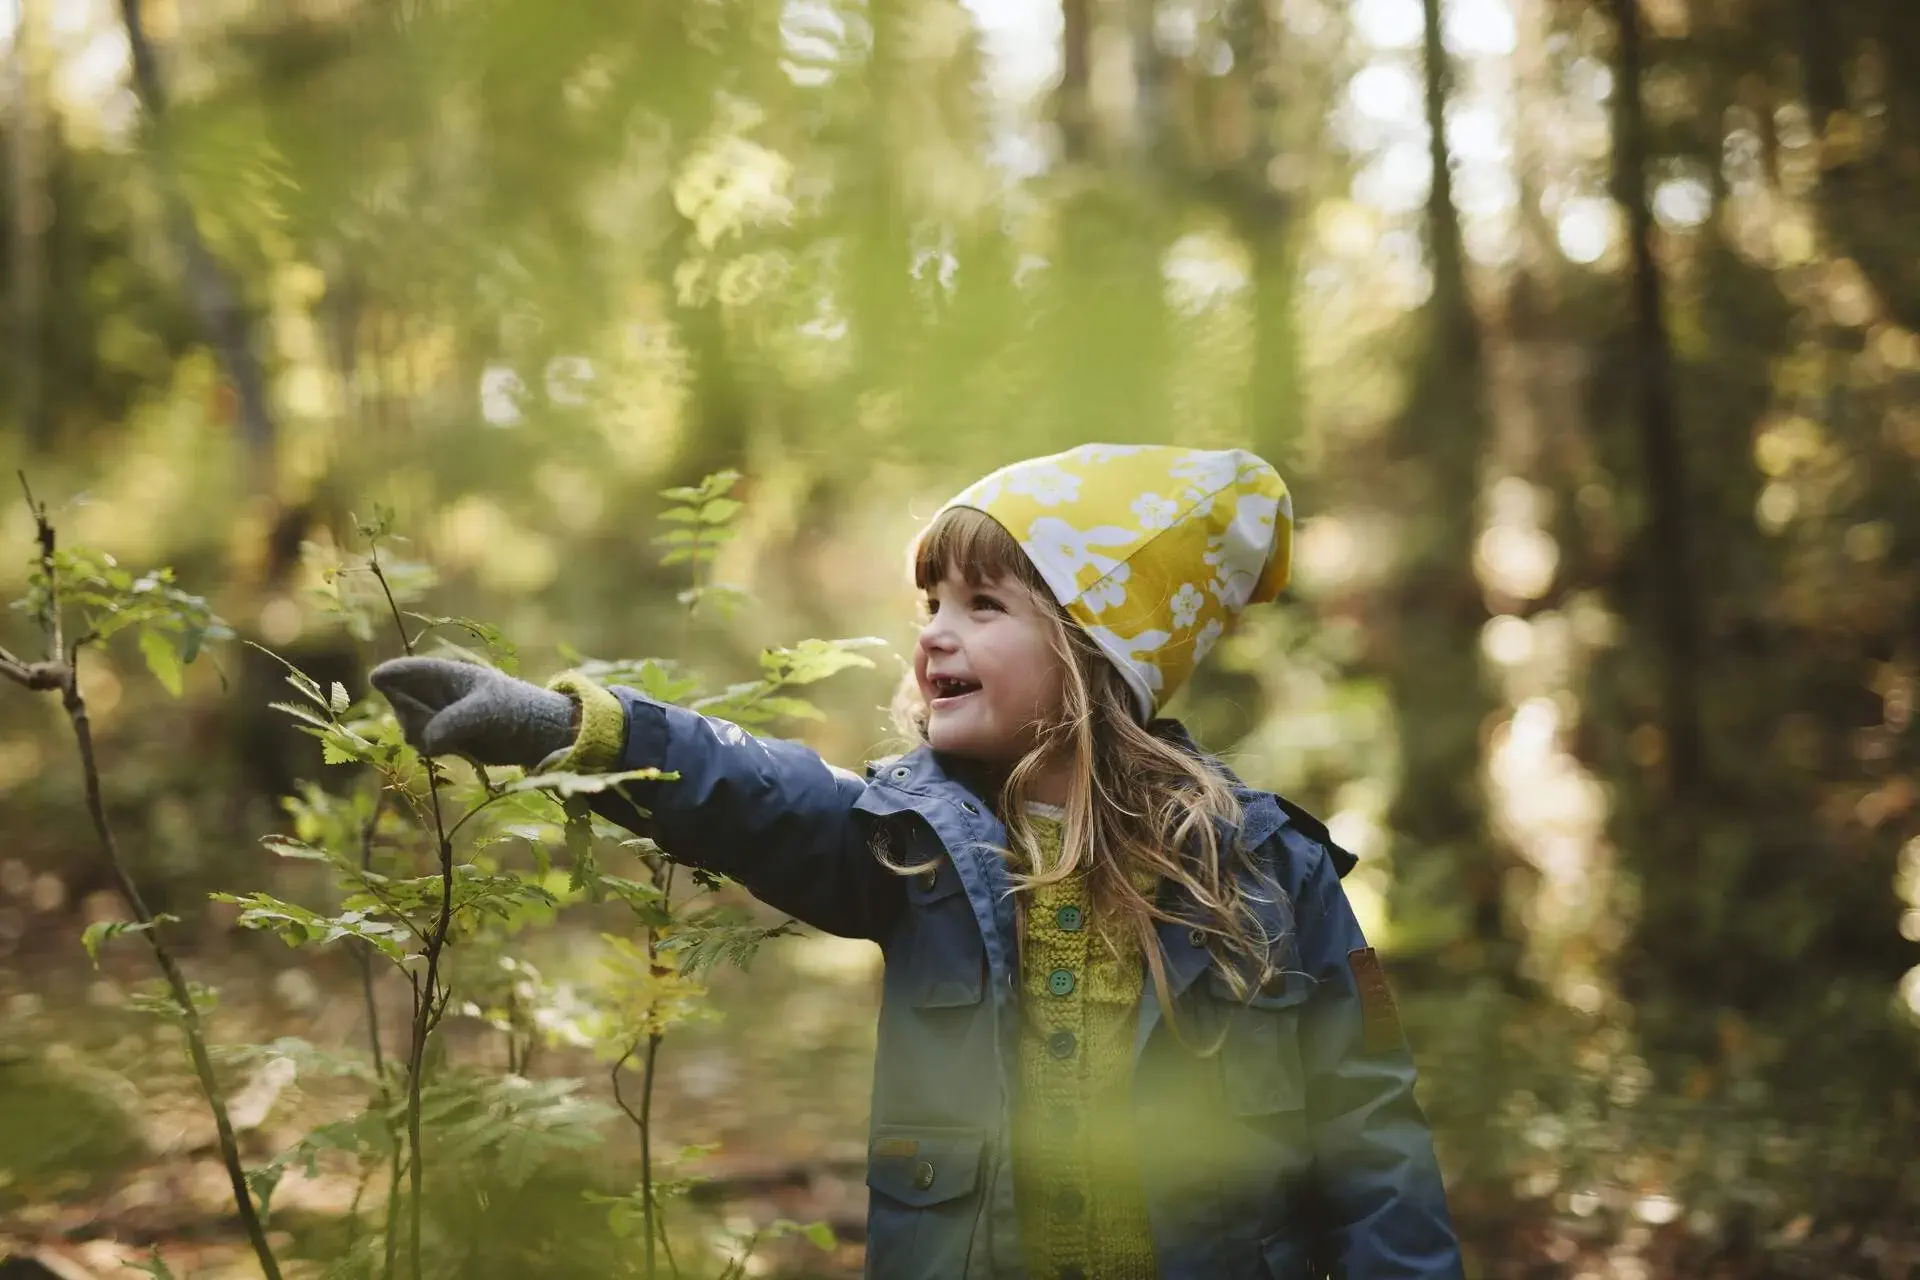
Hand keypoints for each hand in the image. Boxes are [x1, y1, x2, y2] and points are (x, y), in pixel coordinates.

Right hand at [369, 657, 576, 767]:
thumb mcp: (487, 710)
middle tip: (440, 725)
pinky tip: (458, 748)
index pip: (408, 670)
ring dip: (426, 736)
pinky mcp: (441, 737)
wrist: (533, 734)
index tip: (377, 678)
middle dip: (413, 716)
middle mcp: (435, 693)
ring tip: (458, 737)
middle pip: (400, 703)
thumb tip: (426, 742)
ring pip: (410, 728)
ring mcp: (436, 715)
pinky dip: (435, 749)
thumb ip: (455, 721)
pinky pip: (423, 745)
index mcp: (446, 674)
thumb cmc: (514, 709)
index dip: (391, 673)